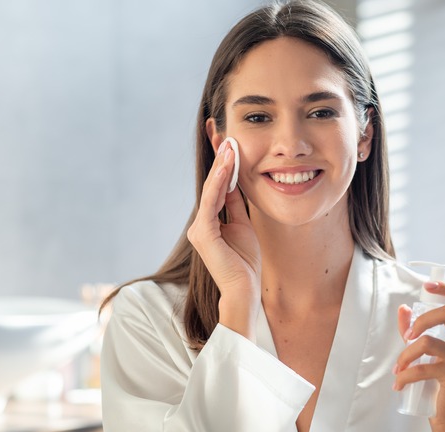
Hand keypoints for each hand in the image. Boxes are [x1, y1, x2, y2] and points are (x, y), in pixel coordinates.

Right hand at [187, 139, 260, 340]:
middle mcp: (201, 221)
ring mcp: (200, 227)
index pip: (216, 183)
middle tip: (217, 127)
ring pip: (211, 189)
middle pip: (210, 181)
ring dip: (221, 164)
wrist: (244, 290)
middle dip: (216, 154)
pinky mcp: (204, 234)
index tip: (222, 135)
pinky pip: (212, 202)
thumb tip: (236, 181)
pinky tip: (226, 166)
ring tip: (228, 143)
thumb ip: (236, 205)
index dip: (220, 160)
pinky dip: (219, 182)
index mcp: (211, 219)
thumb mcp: (243, 225)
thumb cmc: (244, 262)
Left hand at [394, 281, 444, 431]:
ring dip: (405, 355)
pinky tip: (399, 384)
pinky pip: (423, 367)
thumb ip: (414, 331)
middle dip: (422, 320)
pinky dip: (405, 376)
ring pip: (428, 341)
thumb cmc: (438, 385)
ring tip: (397, 369)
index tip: (428, 285)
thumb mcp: (425, 355)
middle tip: (407, 336)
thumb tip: (402, 309)